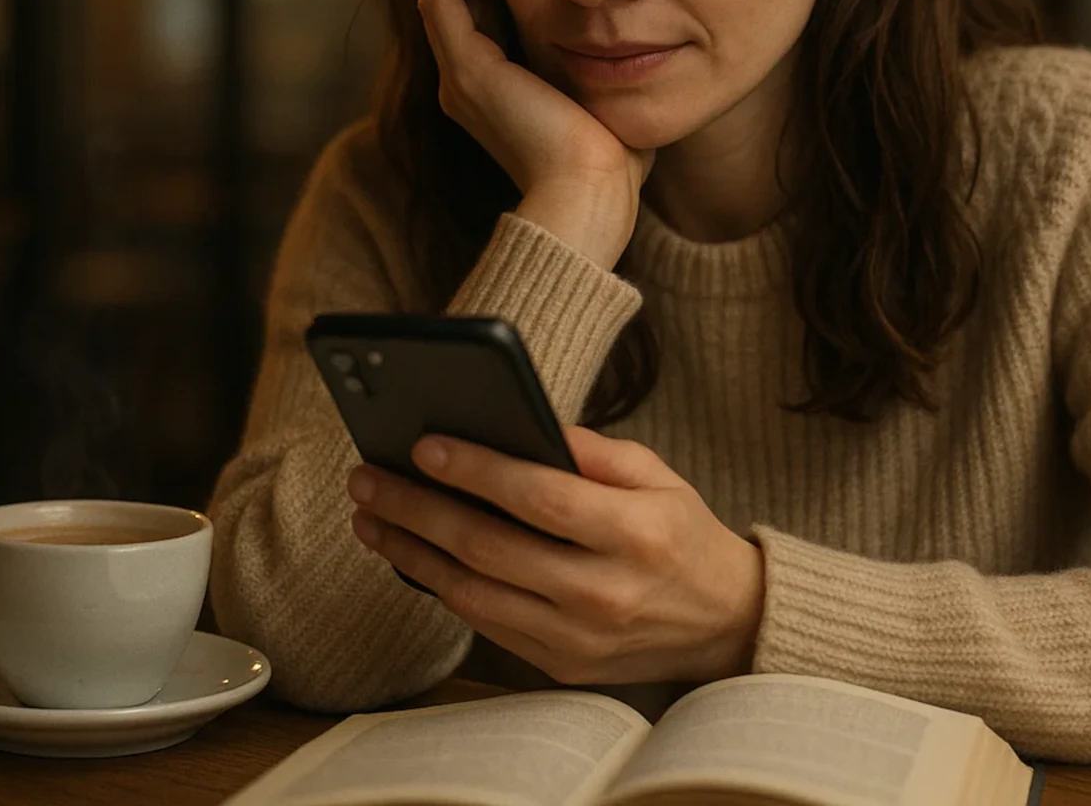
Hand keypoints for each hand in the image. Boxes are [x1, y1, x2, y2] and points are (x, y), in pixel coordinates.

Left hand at [346, 426, 765, 686]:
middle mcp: (606, 592)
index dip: (477, 470)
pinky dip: (442, 586)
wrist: (722, 622)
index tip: (424, 445)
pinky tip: (411, 553)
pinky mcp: (560, 665)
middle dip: (418, 510)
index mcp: (637, 534)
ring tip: (370, 516)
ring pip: (474, 594)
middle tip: (368, 478)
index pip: (541, 499)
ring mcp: (579, 638)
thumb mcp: (656, 474)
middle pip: (491, 548)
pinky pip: (486, 624)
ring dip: (411, 553)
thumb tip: (521, 424)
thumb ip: (591, 450)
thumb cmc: (681, 534)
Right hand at [417, 0, 653, 268]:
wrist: (590, 196)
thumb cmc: (613, 162)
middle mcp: (466, 86)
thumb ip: (612, 68)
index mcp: (494, 97)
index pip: (487, 19)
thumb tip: (652, 38)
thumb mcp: (610, 101)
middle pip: (465, 1)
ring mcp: (460, 78)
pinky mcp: (467, 69)